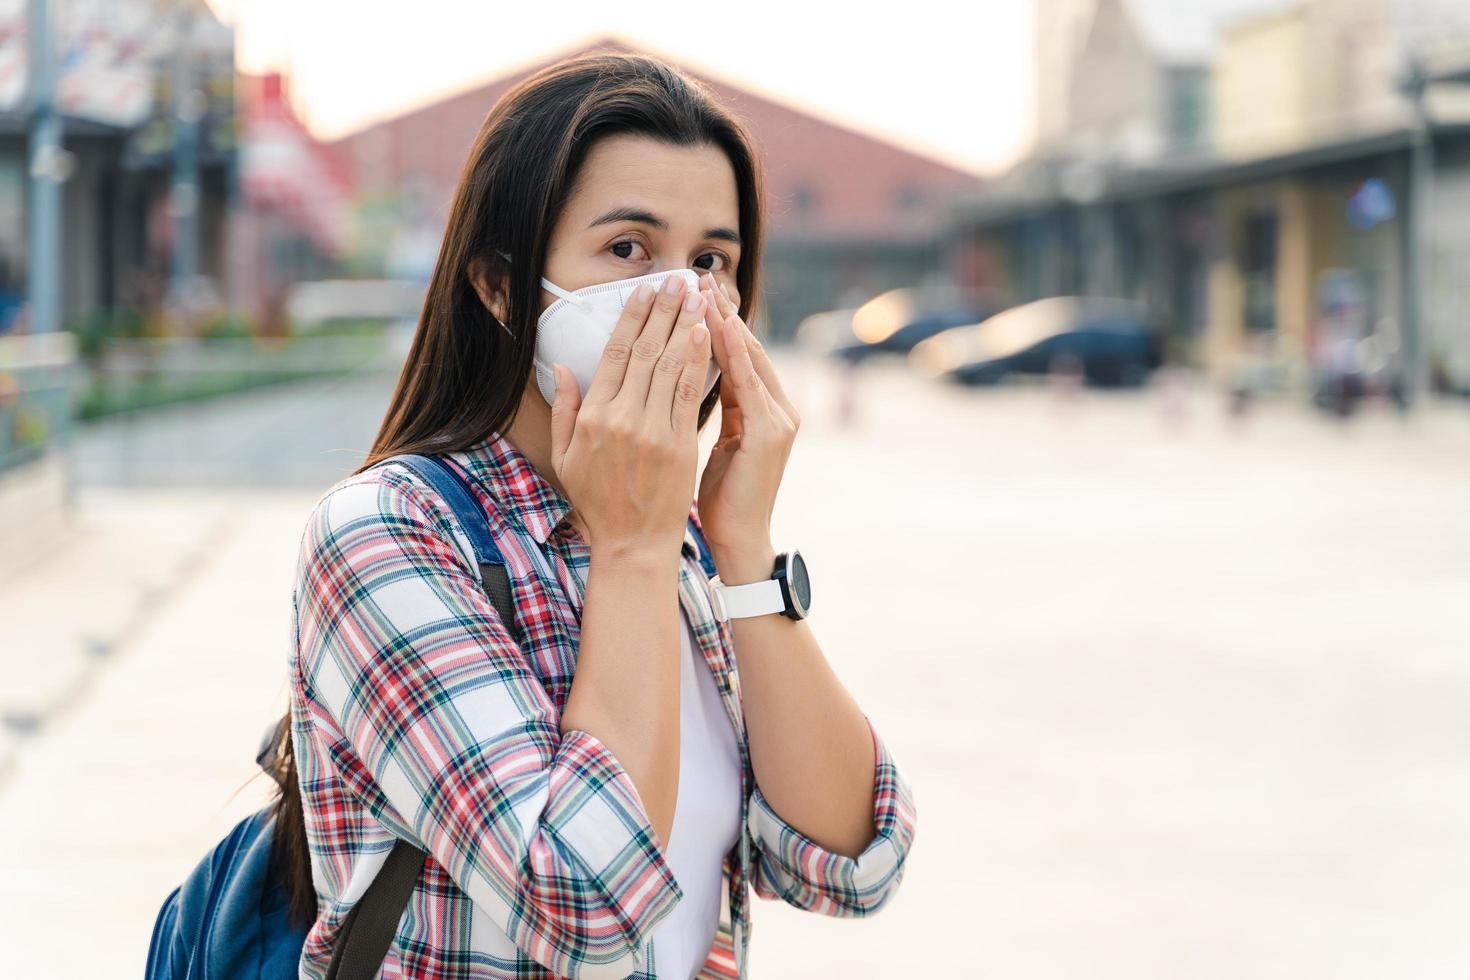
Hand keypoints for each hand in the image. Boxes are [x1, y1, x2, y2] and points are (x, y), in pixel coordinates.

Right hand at [550, 275, 710, 560]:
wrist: (633, 544)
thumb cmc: (598, 501)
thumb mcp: (567, 456)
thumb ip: (565, 409)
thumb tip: (563, 367)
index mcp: (593, 417)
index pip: (615, 354)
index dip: (632, 318)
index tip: (644, 291)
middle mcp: (621, 418)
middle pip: (646, 351)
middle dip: (663, 310)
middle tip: (676, 278)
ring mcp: (652, 431)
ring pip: (670, 366)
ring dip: (684, 325)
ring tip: (695, 295)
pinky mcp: (679, 444)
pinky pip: (688, 394)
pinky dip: (696, 361)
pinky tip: (703, 334)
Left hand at [695, 271, 800, 582]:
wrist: (738, 540)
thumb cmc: (719, 497)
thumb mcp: (709, 443)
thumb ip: (703, 408)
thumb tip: (680, 377)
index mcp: (757, 410)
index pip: (733, 354)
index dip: (711, 321)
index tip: (688, 291)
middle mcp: (775, 407)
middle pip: (745, 346)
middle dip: (719, 311)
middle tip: (696, 276)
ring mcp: (777, 418)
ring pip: (749, 356)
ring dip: (725, 320)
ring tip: (704, 289)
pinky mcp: (770, 432)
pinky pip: (748, 382)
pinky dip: (734, 352)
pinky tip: (718, 327)